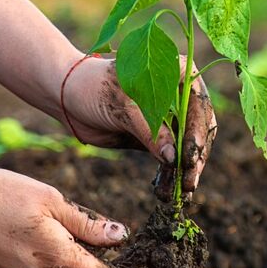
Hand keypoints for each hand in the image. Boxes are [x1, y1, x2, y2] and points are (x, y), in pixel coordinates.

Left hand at [60, 54, 216, 201]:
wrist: (68, 97)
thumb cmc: (94, 88)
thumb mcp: (123, 107)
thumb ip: (150, 131)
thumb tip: (173, 158)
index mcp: (178, 73)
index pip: (198, 105)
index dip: (197, 132)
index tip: (191, 156)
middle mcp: (180, 95)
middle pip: (198, 130)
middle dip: (194, 157)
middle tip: (190, 182)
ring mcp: (171, 118)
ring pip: (186, 147)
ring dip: (183, 171)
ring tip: (179, 194)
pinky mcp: (158, 138)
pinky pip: (170, 158)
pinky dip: (170, 175)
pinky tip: (166, 192)